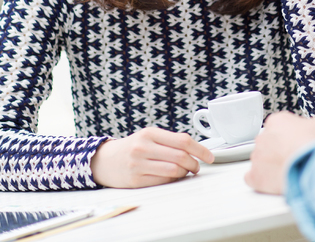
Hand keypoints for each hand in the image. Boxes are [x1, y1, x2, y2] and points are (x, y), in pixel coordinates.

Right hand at [90, 127, 214, 188]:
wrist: (104, 160)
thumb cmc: (133, 147)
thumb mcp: (148, 136)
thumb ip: (170, 140)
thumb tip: (196, 149)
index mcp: (150, 133)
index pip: (183, 141)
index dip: (200, 150)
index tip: (210, 157)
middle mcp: (143, 147)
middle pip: (181, 156)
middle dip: (194, 164)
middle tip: (196, 167)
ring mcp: (138, 164)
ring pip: (174, 171)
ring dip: (185, 173)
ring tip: (185, 172)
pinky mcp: (135, 181)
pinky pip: (163, 182)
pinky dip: (172, 180)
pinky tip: (172, 177)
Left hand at [245, 111, 314, 194]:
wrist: (310, 166)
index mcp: (277, 121)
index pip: (280, 126)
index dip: (291, 135)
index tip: (299, 142)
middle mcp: (263, 137)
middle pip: (270, 143)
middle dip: (281, 150)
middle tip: (295, 157)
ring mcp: (257, 157)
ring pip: (262, 160)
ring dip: (272, 165)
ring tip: (290, 170)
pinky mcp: (255, 176)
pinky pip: (253, 177)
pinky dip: (262, 180)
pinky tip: (275, 181)